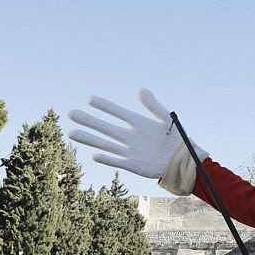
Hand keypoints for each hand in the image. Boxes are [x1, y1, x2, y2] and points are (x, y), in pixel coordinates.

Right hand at [68, 89, 204, 178]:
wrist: (184, 160)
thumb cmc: (177, 139)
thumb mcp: (166, 118)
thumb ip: (153, 105)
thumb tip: (140, 89)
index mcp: (138, 124)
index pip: (117, 112)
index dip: (105, 106)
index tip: (90, 99)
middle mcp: (130, 137)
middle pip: (105, 127)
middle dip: (89, 120)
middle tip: (71, 112)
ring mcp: (130, 151)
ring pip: (105, 144)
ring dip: (89, 139)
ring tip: (72, 132)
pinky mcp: (133, 165)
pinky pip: (117, 161)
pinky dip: (107, 158)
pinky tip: (95, 155)